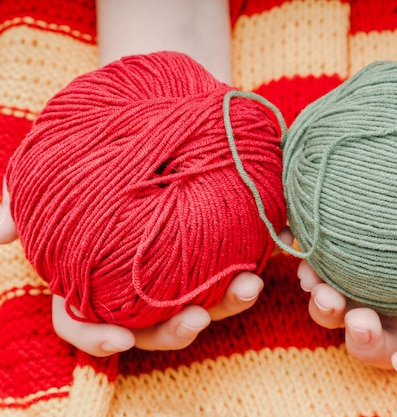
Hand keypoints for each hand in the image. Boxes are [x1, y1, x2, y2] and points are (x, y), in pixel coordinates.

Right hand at [1, 177, 289, 356]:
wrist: (143, 115)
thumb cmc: (90, 152)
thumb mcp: (51, 175)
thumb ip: (23, 206)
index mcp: (97, 277)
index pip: (88, 323)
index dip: (100, 338)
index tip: (120, 338)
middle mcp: (142, 281)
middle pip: (158, 325)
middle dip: (179, 330)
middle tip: (197, 319)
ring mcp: (183, 266)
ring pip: (206, 301)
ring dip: (228, 302)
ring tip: (249, 285)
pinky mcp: (219, 242)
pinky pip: (237, 261)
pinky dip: (253, 262)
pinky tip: (270, 252)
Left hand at [297, 101, 396, 386]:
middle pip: (384, 336)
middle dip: (364, 343)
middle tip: (356, 321)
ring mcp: (378, 259)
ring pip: (345, 303)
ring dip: (324, 309)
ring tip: (316, 286)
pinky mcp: (350, 225)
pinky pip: (321, 252)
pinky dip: (305, 258)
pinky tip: (296, 248)